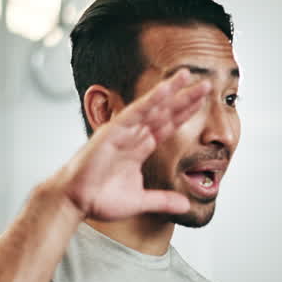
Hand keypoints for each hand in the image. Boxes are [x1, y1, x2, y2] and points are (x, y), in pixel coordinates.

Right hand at [53, 69, 210, 220]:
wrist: (76, 202)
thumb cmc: (100, 199)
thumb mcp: (141, 201)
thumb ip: (163, 201)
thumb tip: (185, 206)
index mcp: (139, 148)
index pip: (168, 126)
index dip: (185, 114)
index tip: (202, 102)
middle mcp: (133, 136)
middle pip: (165, 113)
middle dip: (185, 98)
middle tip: (206, 84)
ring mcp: (123, 131)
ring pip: (152, 107)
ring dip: (170, 91)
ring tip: (187, 75)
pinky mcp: (112, 132)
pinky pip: (134, 113)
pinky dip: (150, 101)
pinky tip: (165, 89)